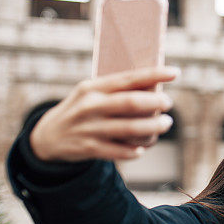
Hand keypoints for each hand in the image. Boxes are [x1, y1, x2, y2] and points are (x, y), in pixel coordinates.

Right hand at [29, 66, 179, 161]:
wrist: (48, 137)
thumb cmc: (82, 109)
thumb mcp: (92, 93)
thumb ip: (119, 89)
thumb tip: (156, 84)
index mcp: (94, 87)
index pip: (128, 78)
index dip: (154, 74)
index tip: (175, 72)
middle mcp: (91, 106)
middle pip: (131, 103)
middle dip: (155, 103)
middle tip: (169, 103)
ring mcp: (89, 128)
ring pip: (129, 129)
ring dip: (152, 128)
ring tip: (165, 124)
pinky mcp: (88, 148)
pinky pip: (118, 151)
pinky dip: (133, 150)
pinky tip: (142, 148)